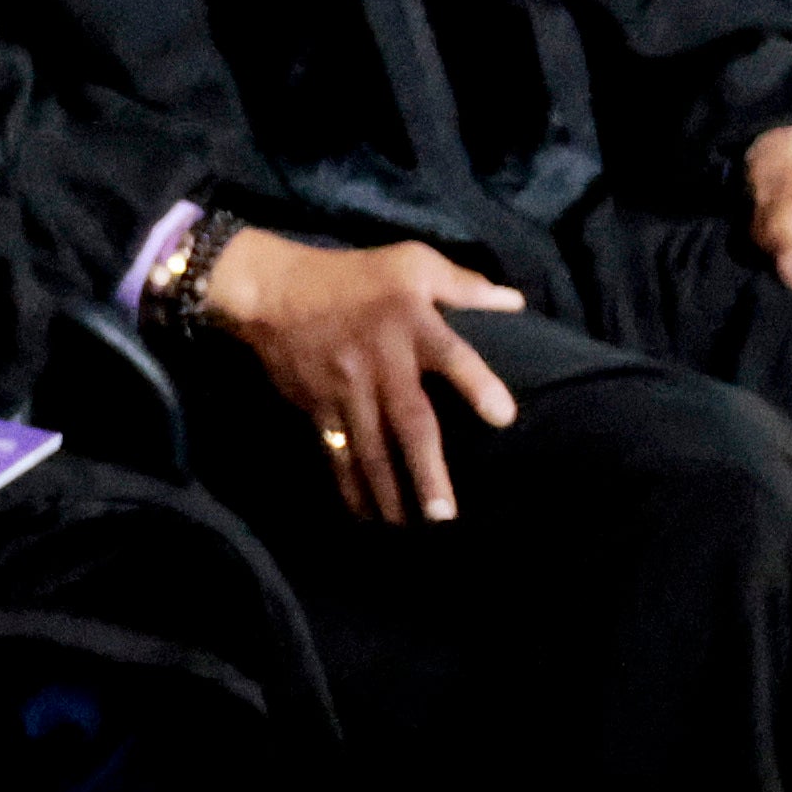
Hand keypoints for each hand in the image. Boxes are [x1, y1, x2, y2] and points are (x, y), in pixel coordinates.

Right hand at [210, 228, 523, 523]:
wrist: (274, 291)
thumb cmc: (355, 277)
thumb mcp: (412, 262)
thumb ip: (466, 284)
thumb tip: (516, 302)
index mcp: (412, 325)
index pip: (451, 356)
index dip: (476, 384)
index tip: (504, 417)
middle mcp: (381, 363)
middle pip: (410, 421)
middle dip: (426, 469)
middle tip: (444, 515)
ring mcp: (347, 390)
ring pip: (371, 448)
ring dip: (389, 491)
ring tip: (409, 530)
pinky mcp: (319, 407)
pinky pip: (337, 453)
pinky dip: (350, 486)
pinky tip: (365, 516)